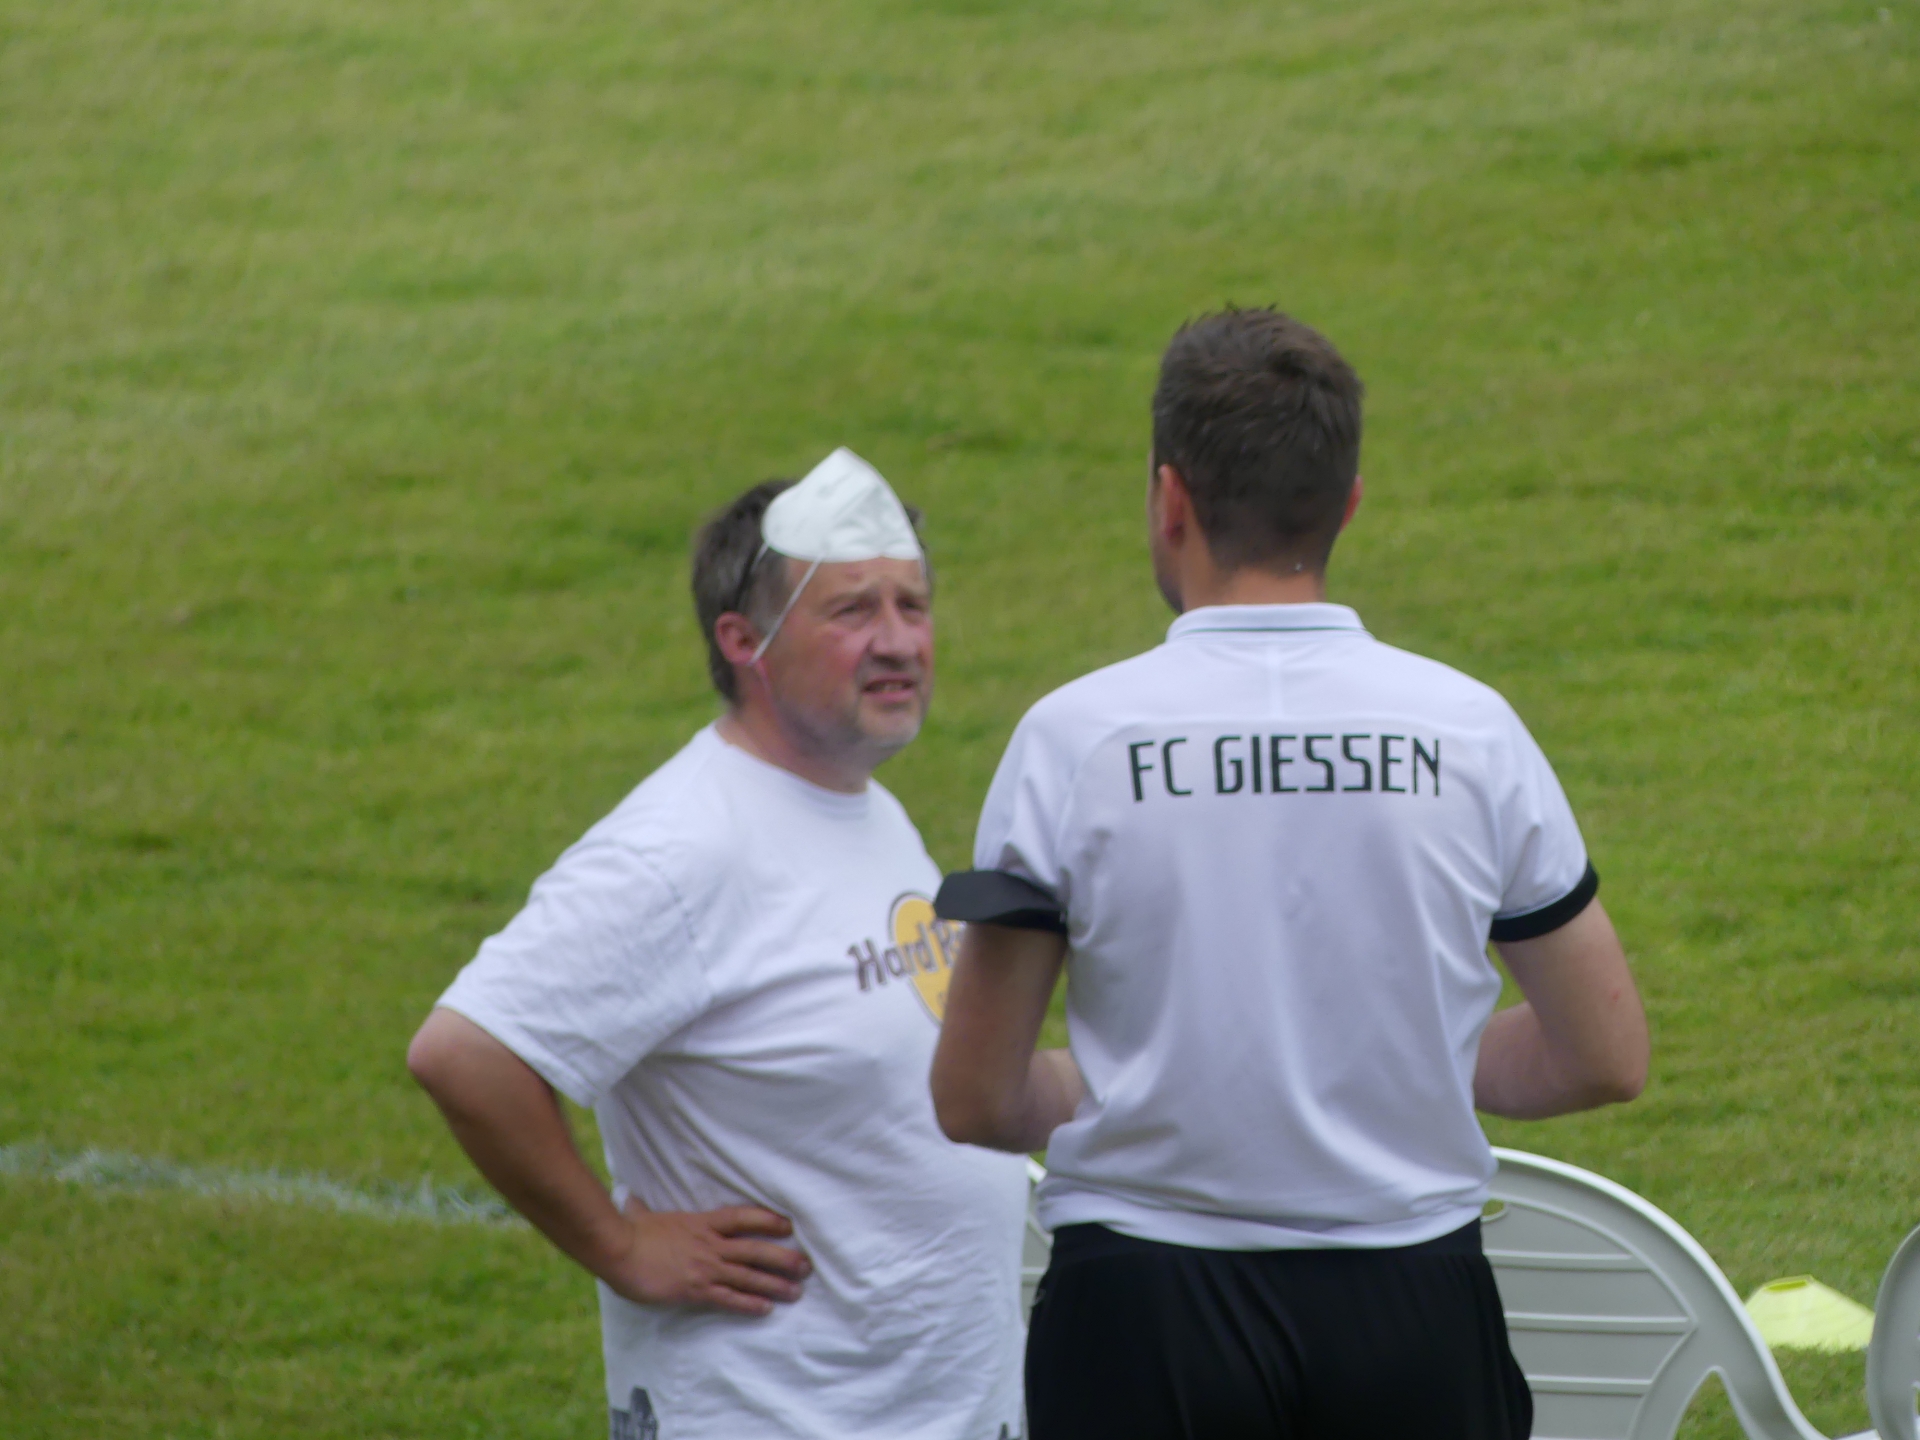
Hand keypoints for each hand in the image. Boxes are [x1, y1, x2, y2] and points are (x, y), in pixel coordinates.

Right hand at [602, 1199, 811, 1316]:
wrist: (618, 1248)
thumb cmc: (629, 1231)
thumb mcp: (642, 1214)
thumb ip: (643, 1208)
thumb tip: (629, 1198)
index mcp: (701, 1223)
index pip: (743, 1217)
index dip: (767, 1220)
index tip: (787, 1225)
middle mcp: (710, 1244)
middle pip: (755, 1249)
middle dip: (783, 1258)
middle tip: (805, 1266)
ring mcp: (705, 1267)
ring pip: (748, 1276)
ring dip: (775, 1284)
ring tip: (796, 1292)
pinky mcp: (695, 1289)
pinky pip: (729, 1298)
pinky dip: (749, 1304)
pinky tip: (766, 1309)